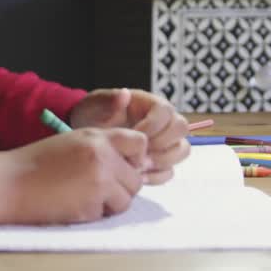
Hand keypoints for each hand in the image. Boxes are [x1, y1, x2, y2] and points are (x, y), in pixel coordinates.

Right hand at [4, 127, 148, 224]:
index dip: (135, 157)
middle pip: (136, 178)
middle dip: (122, 186)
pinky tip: (73, 203)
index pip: (139, 142)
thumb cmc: (38, 163)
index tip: (123, 166)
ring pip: (126, 199)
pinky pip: (107, 214)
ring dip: (111, 203)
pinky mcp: (91, 206)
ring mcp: (99, 182)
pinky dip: (94, 213)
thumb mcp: (72, 141)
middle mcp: (102, 156)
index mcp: (97, 136)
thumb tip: (134, 163)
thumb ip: (102, 147)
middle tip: (98, 187)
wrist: (11, 183)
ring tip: (84, 196)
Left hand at [69, 88, 190, 183]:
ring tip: (138, 166)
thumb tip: (124, 94)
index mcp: (149, 103)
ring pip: (181, 150)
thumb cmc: (93, 115)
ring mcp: (164, 141)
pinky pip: (170, 171)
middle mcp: (163, 121)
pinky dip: (156, 176)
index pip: (165, 111)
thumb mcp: (95, 105)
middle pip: (181, 128)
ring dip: (162, 161)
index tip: (133, 135)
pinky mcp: (160, 160)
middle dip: (162, 143)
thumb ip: (108, 100)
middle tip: (139, 152)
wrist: (88, 137)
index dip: (153, 125)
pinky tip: (138, 176)